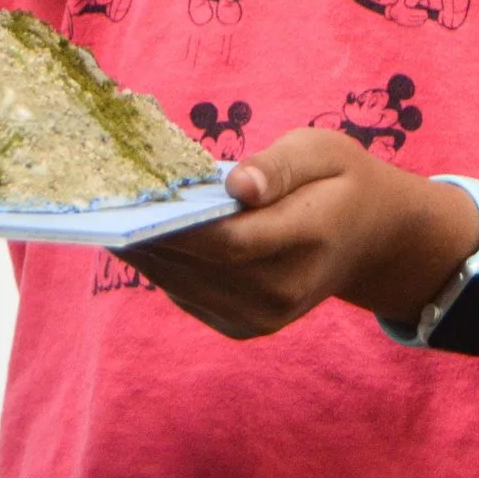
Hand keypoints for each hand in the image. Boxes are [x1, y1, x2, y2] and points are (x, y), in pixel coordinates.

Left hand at [122, 128, 478, 340]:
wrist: (372, 239)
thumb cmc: (340, 181)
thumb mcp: (322, 151)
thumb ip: (278, 167)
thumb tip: (238, 186)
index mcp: (311, 238)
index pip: (232, 241)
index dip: (180, 224)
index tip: (134, 195)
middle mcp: (287, 288)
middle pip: (202, 266)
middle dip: (151, 235)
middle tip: (105, 201)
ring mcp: (267, 316)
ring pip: (188, 286)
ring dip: (148, 254)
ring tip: (113, 216)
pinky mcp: (248, 326)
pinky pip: (191, 298)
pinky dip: (163, 269)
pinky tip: (142, 238)